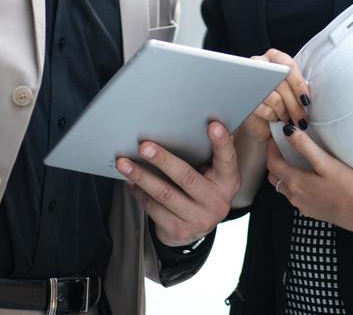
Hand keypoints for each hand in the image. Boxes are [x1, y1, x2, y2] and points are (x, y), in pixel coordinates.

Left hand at [117, 122, 239, 246]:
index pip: (227, 159)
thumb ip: (210, 153)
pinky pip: (153, 209)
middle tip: (144, 146)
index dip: (221, 143)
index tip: (213, 125)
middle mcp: (216, 202)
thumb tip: (200, 121)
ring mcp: (198, 219)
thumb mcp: (215, 173)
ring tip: (124, 163)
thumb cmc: (204, 187)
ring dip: (141, 176)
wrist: (198, 226)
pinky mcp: (178, 230)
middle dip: (163, 160)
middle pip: (186, 177)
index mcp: (228, 181)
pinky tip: (130, 182)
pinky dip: (139, 193)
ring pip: (164, 194)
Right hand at [240, 49, 309, 143]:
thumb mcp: (291, 90)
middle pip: (282, 84)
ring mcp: (250, 79)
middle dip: (295, 105)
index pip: (289, 66)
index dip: (299, 84)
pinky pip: (264, 108)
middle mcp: (260, 64)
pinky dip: (273, 116)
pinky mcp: (244, 97)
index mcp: (274, 57)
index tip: (306, 100)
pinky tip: (275, 118)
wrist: (258, 119)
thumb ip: (298, 86)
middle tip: (301, 118)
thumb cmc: (277, 100)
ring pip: (275, 98)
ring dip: (285, 112)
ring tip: (288, 119)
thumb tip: (308, 92)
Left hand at [267, 126, 352, 234]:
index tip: (276, 139)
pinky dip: (294, 186)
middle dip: (275, 161)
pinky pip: (295, 198)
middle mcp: (295, 196)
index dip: (271, 149)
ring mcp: (302, 206)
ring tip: (296, 161)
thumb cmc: (348, 187)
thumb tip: (289, 132)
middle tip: (284, 148)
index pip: (272, 163)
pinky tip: (309, 180)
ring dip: (284, 174)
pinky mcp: (312, 212)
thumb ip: (305, 146)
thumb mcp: (326, 162)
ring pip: (284, 188)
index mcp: (296, 182)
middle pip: (274, 176)